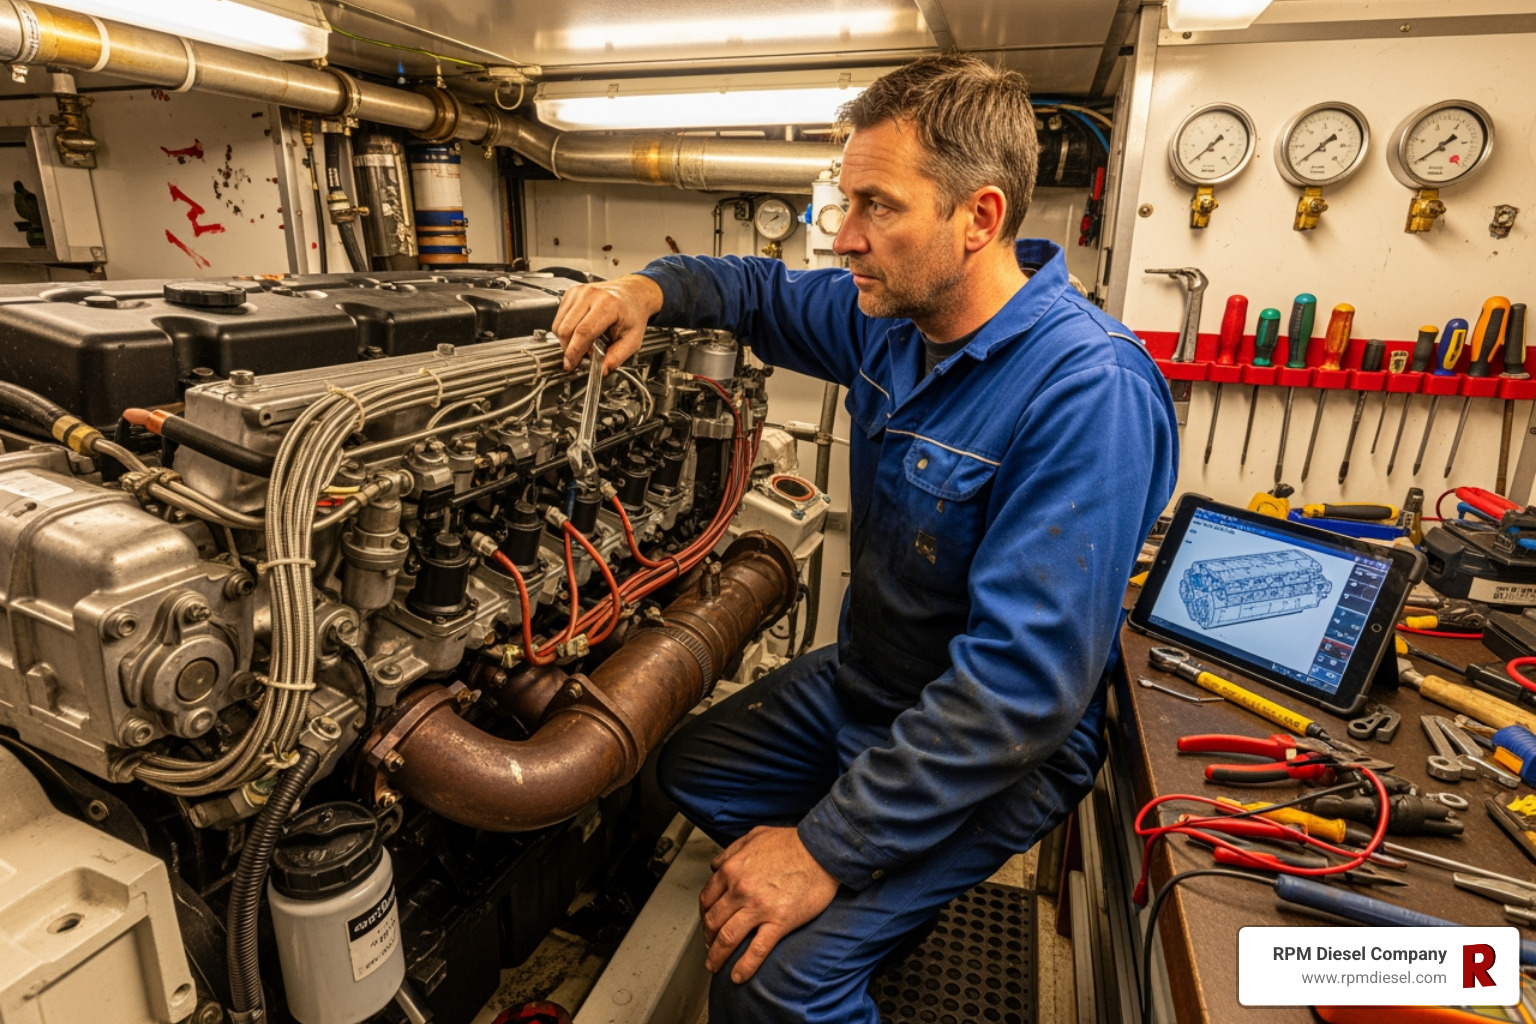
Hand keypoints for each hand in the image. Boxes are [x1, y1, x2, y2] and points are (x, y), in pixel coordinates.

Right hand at [551, 275, 663, 372]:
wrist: (632, 293)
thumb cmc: (632, 313)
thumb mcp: (633, 339)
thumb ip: (617, 357)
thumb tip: (602, 370)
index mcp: (608, 305)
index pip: (583, 331)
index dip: (574, 352)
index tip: (571, 364)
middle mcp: (591, 295)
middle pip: (567, 329)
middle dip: (569, 349)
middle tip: (579, 357)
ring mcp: (579, 292)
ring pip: (559, 324)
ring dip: (566, 340)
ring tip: (583, 343)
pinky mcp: (571, 293)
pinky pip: (559, 318)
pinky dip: (565, 330)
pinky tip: (579, 331)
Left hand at [699, 826, 839, 983]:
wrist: (820, 850)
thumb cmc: (791, 842)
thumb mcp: (754, 836)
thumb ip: (731, 851)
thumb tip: (716, 866)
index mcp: (732, 870)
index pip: (707, 899)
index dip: (704, 915)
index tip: (706, 923)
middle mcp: (740, 890)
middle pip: (713, 921)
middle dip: (707, 938)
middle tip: (709, 947)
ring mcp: (758, 908)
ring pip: (728, 938)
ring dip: (717, 956)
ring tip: (715, 966)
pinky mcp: (779, 922)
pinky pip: (756, 950)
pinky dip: (744, 967)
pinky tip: (737, 976)